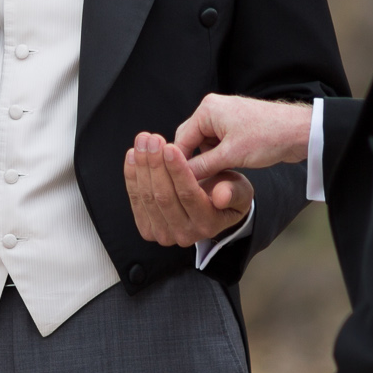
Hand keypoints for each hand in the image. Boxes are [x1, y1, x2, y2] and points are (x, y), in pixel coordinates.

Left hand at [125, 132, 251, 246]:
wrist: (212, 207)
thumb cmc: (227, 193)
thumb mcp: (240, 190)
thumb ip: (233, 192)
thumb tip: (221, 196)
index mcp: (208, 224)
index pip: (188, 195)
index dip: (177, 170)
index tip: (169, 147)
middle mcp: (184, 234)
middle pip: (164, 197)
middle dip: (155, 165)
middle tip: (152, 139)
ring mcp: (163, 234)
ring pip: (147, 198)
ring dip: (142, 167)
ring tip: (143, 141)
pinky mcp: (147, 228)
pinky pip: (136, 200)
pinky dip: (132, 176)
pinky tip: (133, 155)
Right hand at [172, 94, 313, 181]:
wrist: (300, 132)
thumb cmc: (268, 137)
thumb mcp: (231, 155)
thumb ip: (203, 166)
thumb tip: (182, 177)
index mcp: (207, 110)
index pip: (181, 139)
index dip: (180, 163)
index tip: (179, 184)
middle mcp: (213, 109)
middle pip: (191, 140)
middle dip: (194, 161)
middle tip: (197, 183)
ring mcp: (225, 117)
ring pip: (204, 144)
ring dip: (208, 161)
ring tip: (216, 176)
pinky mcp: (236, 127)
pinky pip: (218, 144)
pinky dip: (219, 157)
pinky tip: (226, 169)